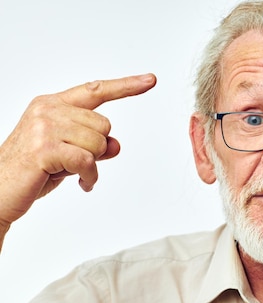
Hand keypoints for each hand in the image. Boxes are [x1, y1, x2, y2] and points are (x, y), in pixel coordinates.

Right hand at [0, 74, 156, 244]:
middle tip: (74, 162)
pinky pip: (88, 161)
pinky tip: (81, 184)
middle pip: (104, 125)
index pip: (95, 90)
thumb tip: (116, 144)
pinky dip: (89, 177)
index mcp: (52, 104)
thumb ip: (93, 145)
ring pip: (99, 144)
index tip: (150, 79)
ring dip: (92, 165)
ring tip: (72, 173)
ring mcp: (45, 127)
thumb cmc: (33, 171)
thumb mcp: (70, 154)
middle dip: (97, 149)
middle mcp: (48, 109)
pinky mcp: (45, 148)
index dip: (125, 86)